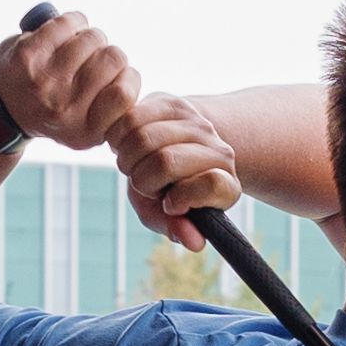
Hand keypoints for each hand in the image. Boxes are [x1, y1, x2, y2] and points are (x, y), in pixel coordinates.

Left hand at [0, 13, 145, 154]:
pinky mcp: (28, 54)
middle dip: (107, 54)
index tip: (112, 79)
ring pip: (94, 38)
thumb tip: (128, 77)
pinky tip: (64, 32)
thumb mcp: (84, 127)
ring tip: (77, 47)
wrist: (0, 107)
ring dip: (89, 37)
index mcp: (84, 132)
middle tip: (92, 60)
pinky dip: (73, 22)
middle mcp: (64, 110)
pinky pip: (70, 23)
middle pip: (115, 59)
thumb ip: (112, 109)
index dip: (126, 78)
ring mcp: (45, 81)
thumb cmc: (54, 110)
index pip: (125, 93)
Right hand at [109, 91, 246, 243]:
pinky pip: (130, 119)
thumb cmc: (168, 193)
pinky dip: (118, 139)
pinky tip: (125, 145)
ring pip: (143, 138)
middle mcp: (220, 151)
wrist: (173, 153)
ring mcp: (198, 123)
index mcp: (227, 185)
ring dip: (127, 159)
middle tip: (146, 184)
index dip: (182, 199)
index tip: (172, 203)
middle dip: (143, 180)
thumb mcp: (169, 215)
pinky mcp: (173, 102)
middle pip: (165, 162)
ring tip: (136, 165)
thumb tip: (195, 242)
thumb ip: (177, 229)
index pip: (212, 185)